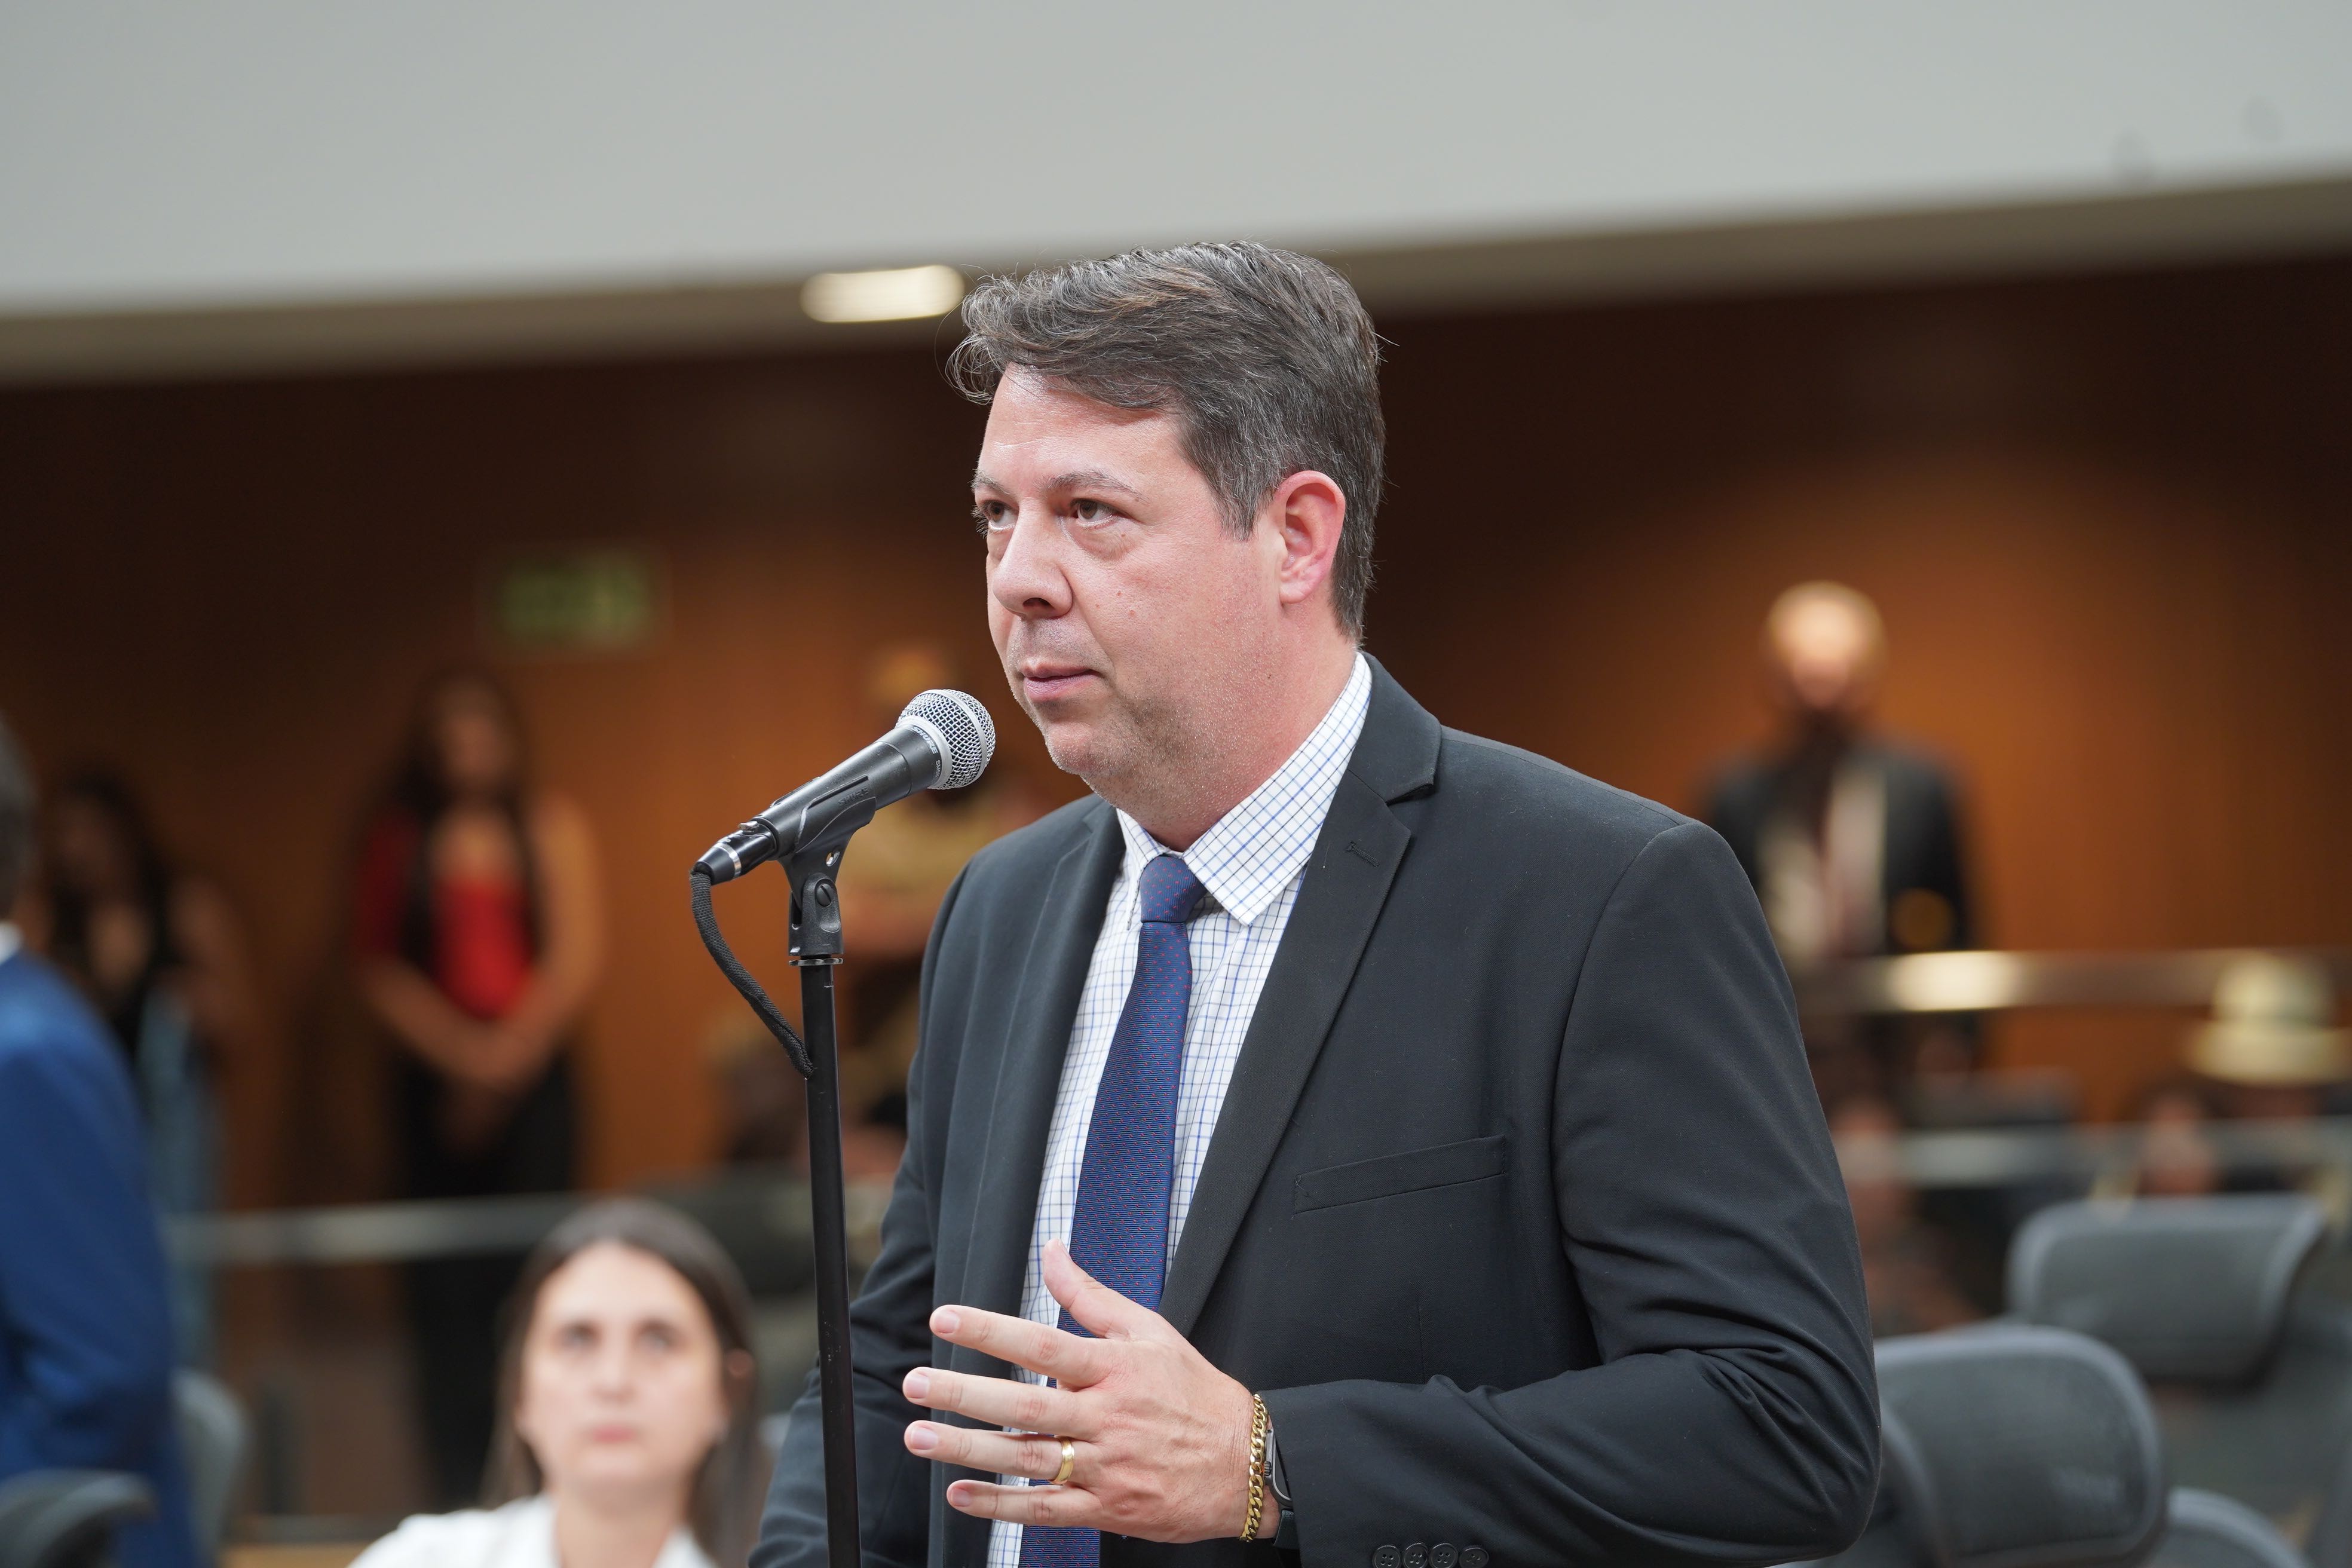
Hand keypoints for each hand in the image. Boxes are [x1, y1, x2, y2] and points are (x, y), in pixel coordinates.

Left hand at [901, 1242, 1269, 1542]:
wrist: (1246, 1462)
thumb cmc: (1194, 1391)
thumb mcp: (1150, 1331)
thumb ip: (1091, 1295)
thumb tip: (1053, 1251)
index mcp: (1116, 1368)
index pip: (1045, 1345)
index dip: (992, 1332)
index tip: (945, 1319)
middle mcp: (1108, 1417)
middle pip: (1026, 1406)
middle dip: (965, 1394)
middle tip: (915, 1383)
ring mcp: (1106, 1466)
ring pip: (1028, 1459)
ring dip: (968, 1450)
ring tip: (920, 1436)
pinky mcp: (1108, 1507)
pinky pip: (1046, 1510)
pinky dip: (1001, 1506)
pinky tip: (960, 1496)